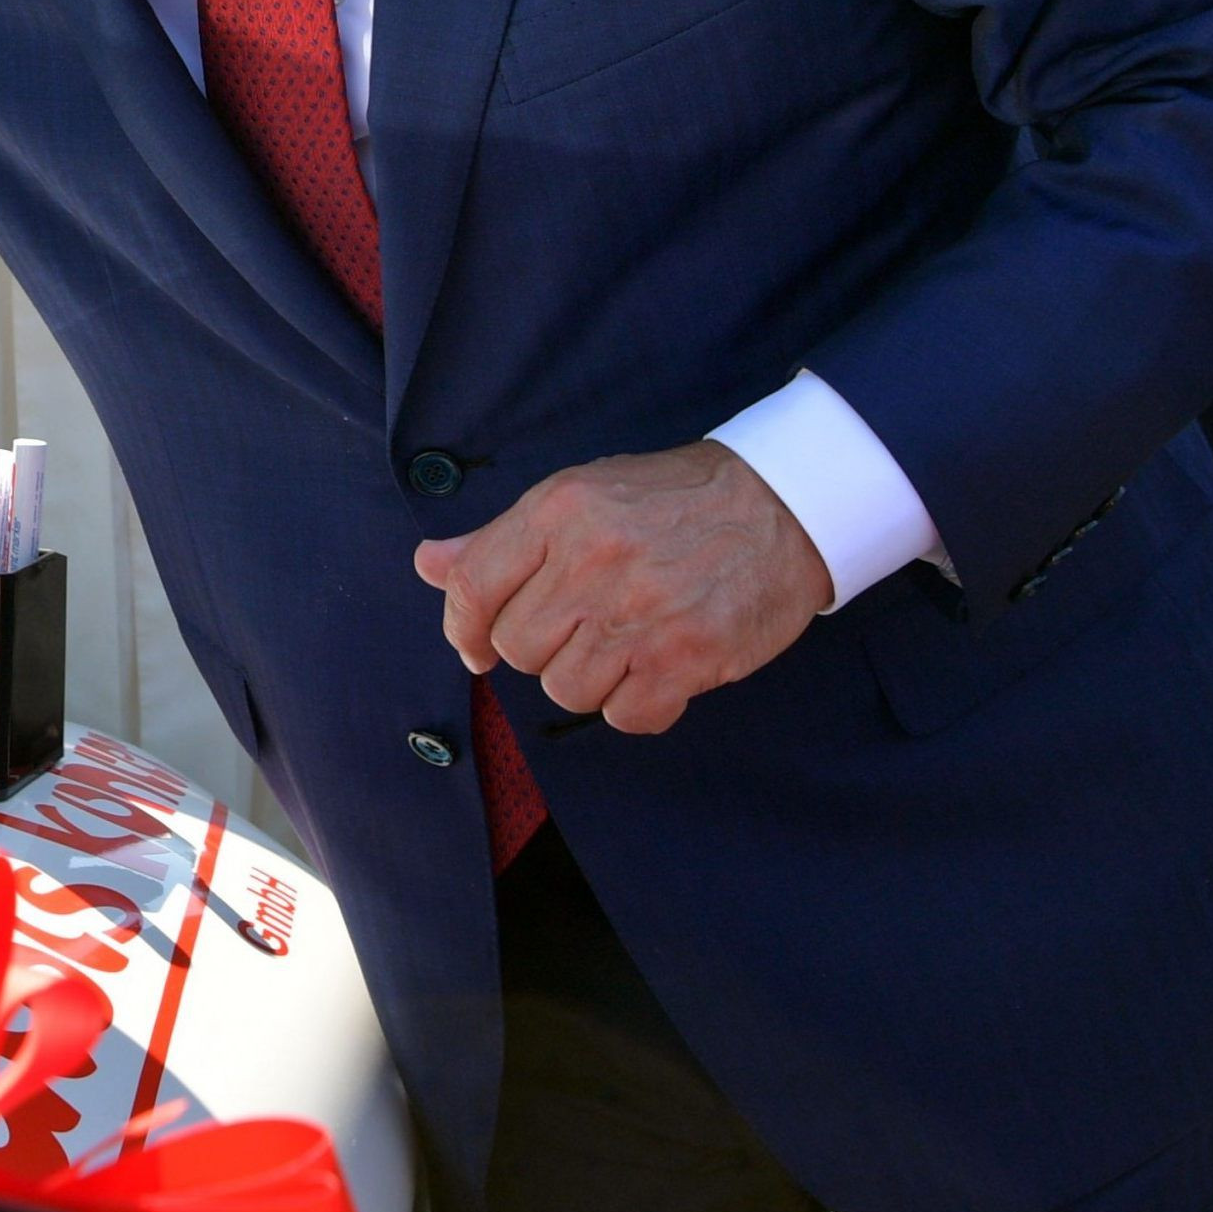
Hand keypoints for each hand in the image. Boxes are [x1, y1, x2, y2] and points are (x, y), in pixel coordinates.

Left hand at [412, 441, 831, 735]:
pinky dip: (634, 705)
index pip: (471, 584)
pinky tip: (654, 670)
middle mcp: (593, 562)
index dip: (463, 625)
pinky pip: (625, 716)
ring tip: (621, 643)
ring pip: (566, 688)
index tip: (477, 646)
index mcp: (558, 512)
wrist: (783, 503)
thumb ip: (500, 539)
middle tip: (579, 627)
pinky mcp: (687, 658)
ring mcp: (641, 614)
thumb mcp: (579, 494)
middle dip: (540, 648)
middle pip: (518, 648)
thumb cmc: (672, 500)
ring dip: (586, 679)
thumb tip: (429, 565)